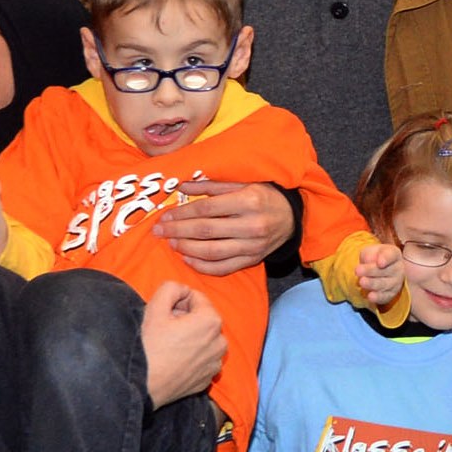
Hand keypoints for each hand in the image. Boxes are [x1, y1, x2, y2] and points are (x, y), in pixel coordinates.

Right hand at [142, 281, 226, 405]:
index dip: (178, 301)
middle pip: (202, 319)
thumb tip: (182, 289)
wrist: (141, 386)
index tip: (164, 312)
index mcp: (211, 321)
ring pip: (203, 339)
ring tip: (168, 345)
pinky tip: (173, 360)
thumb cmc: (148, 347)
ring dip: (190, 337)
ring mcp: (215, 363)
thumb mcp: (154, 308)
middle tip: (164, 328)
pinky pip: (202, 359)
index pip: (197, 298)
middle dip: (185, 318)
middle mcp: (221, 342)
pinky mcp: (208, 379)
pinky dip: (192, 356)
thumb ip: (171, 288)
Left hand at [156, 180, 295, 274]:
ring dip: (186, 249)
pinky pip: (223, 267)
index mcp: (248, 201)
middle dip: (178, 231)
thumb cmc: (265, 196)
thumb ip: (212, 186)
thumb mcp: (243, 184)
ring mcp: (253, 245)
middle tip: (159, 231)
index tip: (165, 216)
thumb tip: (182, 187)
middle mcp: (252, 225)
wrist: (292, 217)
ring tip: (171, 244)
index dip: (182, 213)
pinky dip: (202, 266)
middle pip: (206, 231)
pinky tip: (188, 259)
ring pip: (212, 252)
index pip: (206, 209)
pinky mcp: (253, 259)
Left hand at [357, 243, 403, 306]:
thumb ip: (370, 254)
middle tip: (357, 270)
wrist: (376, 271)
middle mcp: (398, 269)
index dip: (386, 259)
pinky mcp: (390, 294)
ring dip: (372, 284)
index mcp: (394, 255)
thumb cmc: (374, 258)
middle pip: (386, 271)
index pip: (391, 255)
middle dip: (371, 271)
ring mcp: (396, 283)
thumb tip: (369, 261)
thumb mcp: (370, 252)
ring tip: (362, 282)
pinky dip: (378, 297)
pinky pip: (385, 296)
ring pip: (384, 284)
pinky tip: (370, 296)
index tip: (379, 263)